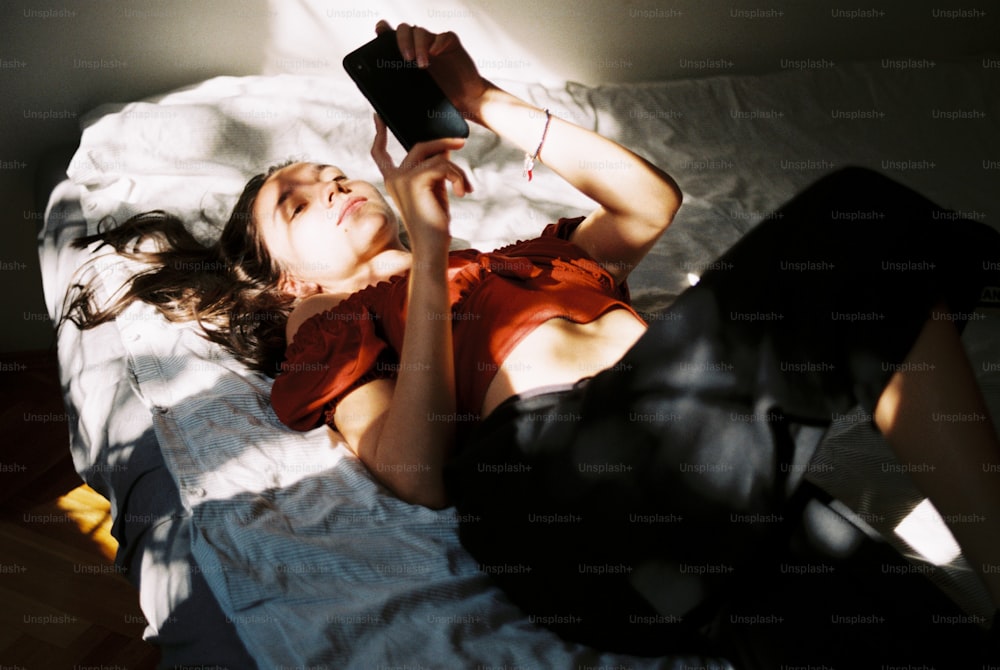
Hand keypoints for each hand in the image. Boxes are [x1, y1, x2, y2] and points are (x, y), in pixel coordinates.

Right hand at [370, 114, 472, 249]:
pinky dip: (457, 177)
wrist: (431, 246)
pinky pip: (443, 166)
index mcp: (393, 180)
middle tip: (461, 142)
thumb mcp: (433, 190)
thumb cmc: (434, 223)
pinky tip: (462, 193)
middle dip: (442, 142)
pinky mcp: (414, 180)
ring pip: (437, 157)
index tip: (379, 116)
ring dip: (457, 171)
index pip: (379, 153)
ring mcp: (402, 178)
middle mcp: (393, 177)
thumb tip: (444, 147)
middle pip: (418, 146)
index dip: (380, 133)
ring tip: (465, 189)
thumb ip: (434, 169)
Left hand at [374, 20, 490, 123]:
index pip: (389, 37)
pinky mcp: (451, 44)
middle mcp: (419, 46)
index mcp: (406, 56)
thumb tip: (380, 107)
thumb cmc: (441, 99)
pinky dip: (438, 42)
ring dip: (419, 46)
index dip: (383, 32)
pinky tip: (436, 52)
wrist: (467, 101)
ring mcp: (435, 44)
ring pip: (420, 32)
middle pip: (404, 30)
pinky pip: (443, 36)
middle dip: (402, 41)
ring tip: (422, 65)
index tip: (378, 35)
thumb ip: (401, 94)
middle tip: (407, 59)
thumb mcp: (416, 98)